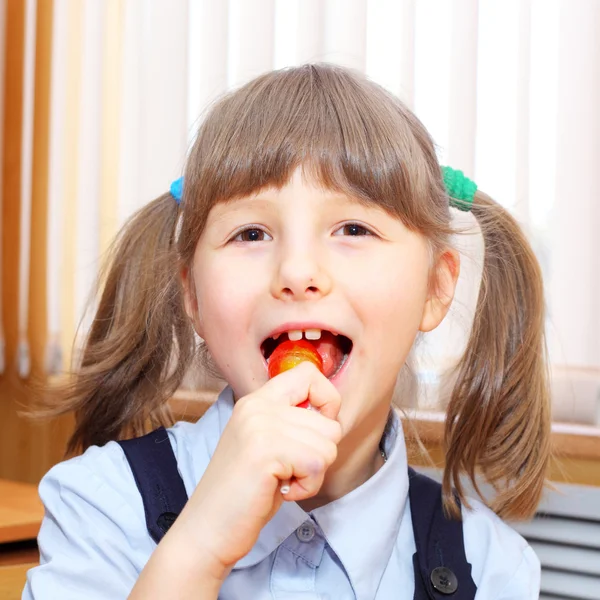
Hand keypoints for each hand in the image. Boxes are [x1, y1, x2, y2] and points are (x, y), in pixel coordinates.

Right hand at [171, 361, 341, 573]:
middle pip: (330, 423)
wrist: (207, 529)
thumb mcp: (268, 443)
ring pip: (328, 445)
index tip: (313, 433)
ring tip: (282, 480)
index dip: (326, 401)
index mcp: (258, 400)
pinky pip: (317, 464)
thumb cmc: (245, 492)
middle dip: (320, 455)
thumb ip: (292, 422)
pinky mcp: (265, 451)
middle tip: (289, 470)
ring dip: (313, 473)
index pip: (309, 373)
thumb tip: (331, 415)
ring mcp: (260, 425)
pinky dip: (307, 486)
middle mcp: (258, 406)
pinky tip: (283, 490)